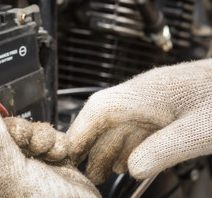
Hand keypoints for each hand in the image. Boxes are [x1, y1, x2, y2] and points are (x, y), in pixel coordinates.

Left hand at [0, 98, 99, 197]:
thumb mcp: (9, 173)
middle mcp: (3, 166)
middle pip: (5, 126)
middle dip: (21, 131)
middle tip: (27, 143)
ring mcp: (28, 161)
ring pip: (30, 128)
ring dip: (42, 138)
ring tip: (46, 154)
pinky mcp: (50, 158)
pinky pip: (51, 135)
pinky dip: (57, 144)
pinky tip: (59, 158)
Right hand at [67, 59, 211, 183]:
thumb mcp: (201, 129)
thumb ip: (163, 149)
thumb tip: (132, 168)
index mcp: (146, 92)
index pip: (99, 108)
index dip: (79, 130)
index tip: (68, 152)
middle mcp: (143, 94)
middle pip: (104, 118)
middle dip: (91, 145)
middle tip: (83, 172)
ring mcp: (153, 101)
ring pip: (120, 125)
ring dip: (108, 149)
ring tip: (101, 174)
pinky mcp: (163, 109)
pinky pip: (136, 128)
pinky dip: (127, 147)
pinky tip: (127, 162)